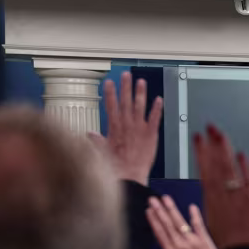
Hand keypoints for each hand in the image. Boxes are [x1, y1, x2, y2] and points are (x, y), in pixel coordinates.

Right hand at [97, 71, 162, 185]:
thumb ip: (97, 139)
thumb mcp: (102, 150)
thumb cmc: (116, 164)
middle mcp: (126, 124)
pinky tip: (159, 100)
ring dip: (140, 93)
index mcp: (114, 126)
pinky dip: (157, 108)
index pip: (111, 105)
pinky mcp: (151, 134)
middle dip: (126, 87)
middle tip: (127, 75)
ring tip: (141, 82)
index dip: (110, 92)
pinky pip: (155, 118)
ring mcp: (139, 128)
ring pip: (139, 106)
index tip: (109, 82)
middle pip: (125, 101)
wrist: (129, 173)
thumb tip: (90, 134)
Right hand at [145, 196, 218, 248]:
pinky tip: (191, 207)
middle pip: (168, 224)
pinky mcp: (204, 241)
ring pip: (180, 222)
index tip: (149, 210)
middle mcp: (180, 245)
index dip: (154, 220)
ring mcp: (193, 242)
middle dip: (159, 211)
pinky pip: (199, 226)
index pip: (160, 232)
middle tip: (153, 199)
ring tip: (166, 199)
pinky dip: (195, 216)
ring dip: (172, 209)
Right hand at [194, 126, 248, 248]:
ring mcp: (237, 198)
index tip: (198, 137)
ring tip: (219, 133)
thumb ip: (213, 203)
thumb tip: (210, 191)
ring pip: (228, 169)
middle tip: (209, 127)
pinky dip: (243, 167)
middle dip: (212, 144)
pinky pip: (247, 181)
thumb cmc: (227, 244)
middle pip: (215, 165)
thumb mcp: (213, 222)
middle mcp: (221, 196)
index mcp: (210, 201)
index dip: (201, 152)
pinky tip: (240, 153)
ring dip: (224, 150)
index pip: (204, 170)